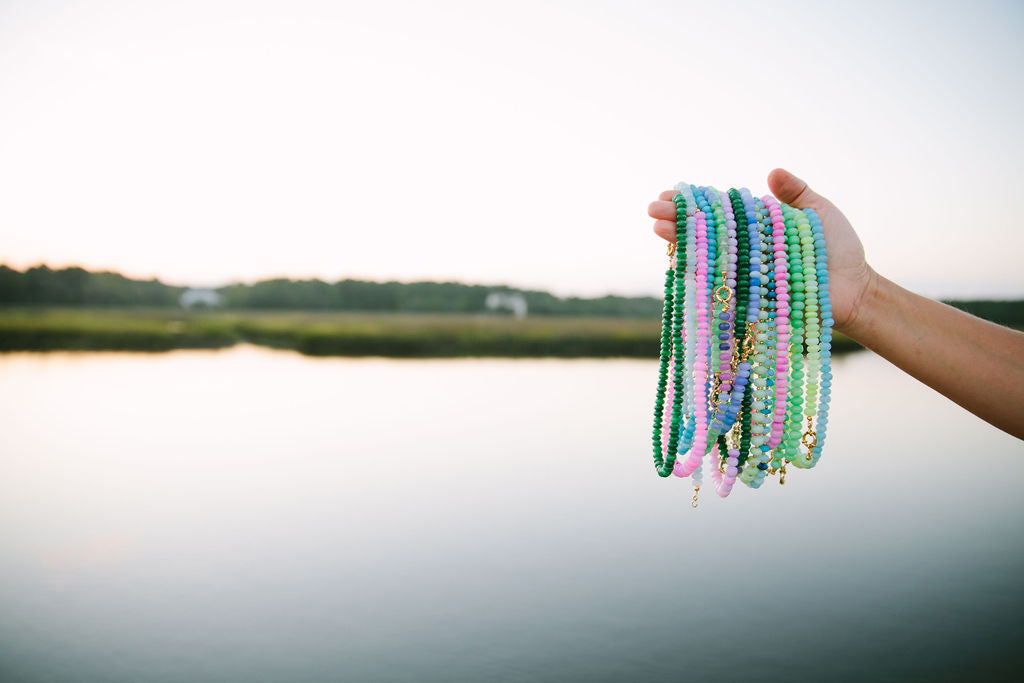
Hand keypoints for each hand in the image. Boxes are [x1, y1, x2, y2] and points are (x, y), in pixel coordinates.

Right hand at [647, 169, 875, 334]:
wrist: (856, 288)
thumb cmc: (839, 249)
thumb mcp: (819, 212)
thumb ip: (796, 192)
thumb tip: (771, 172)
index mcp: (756, 226)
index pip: (717, 211)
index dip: (693, 202)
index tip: (671, 193)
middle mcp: (744, 249)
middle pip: (703, 232)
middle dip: (676, 219)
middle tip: (653, 209)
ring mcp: (743, 273)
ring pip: (704, 255)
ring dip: (678, 241)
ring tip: (658, 227)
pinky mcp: (747, 296)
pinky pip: (717, 284)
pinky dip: (697, 273)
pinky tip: (678, 258)